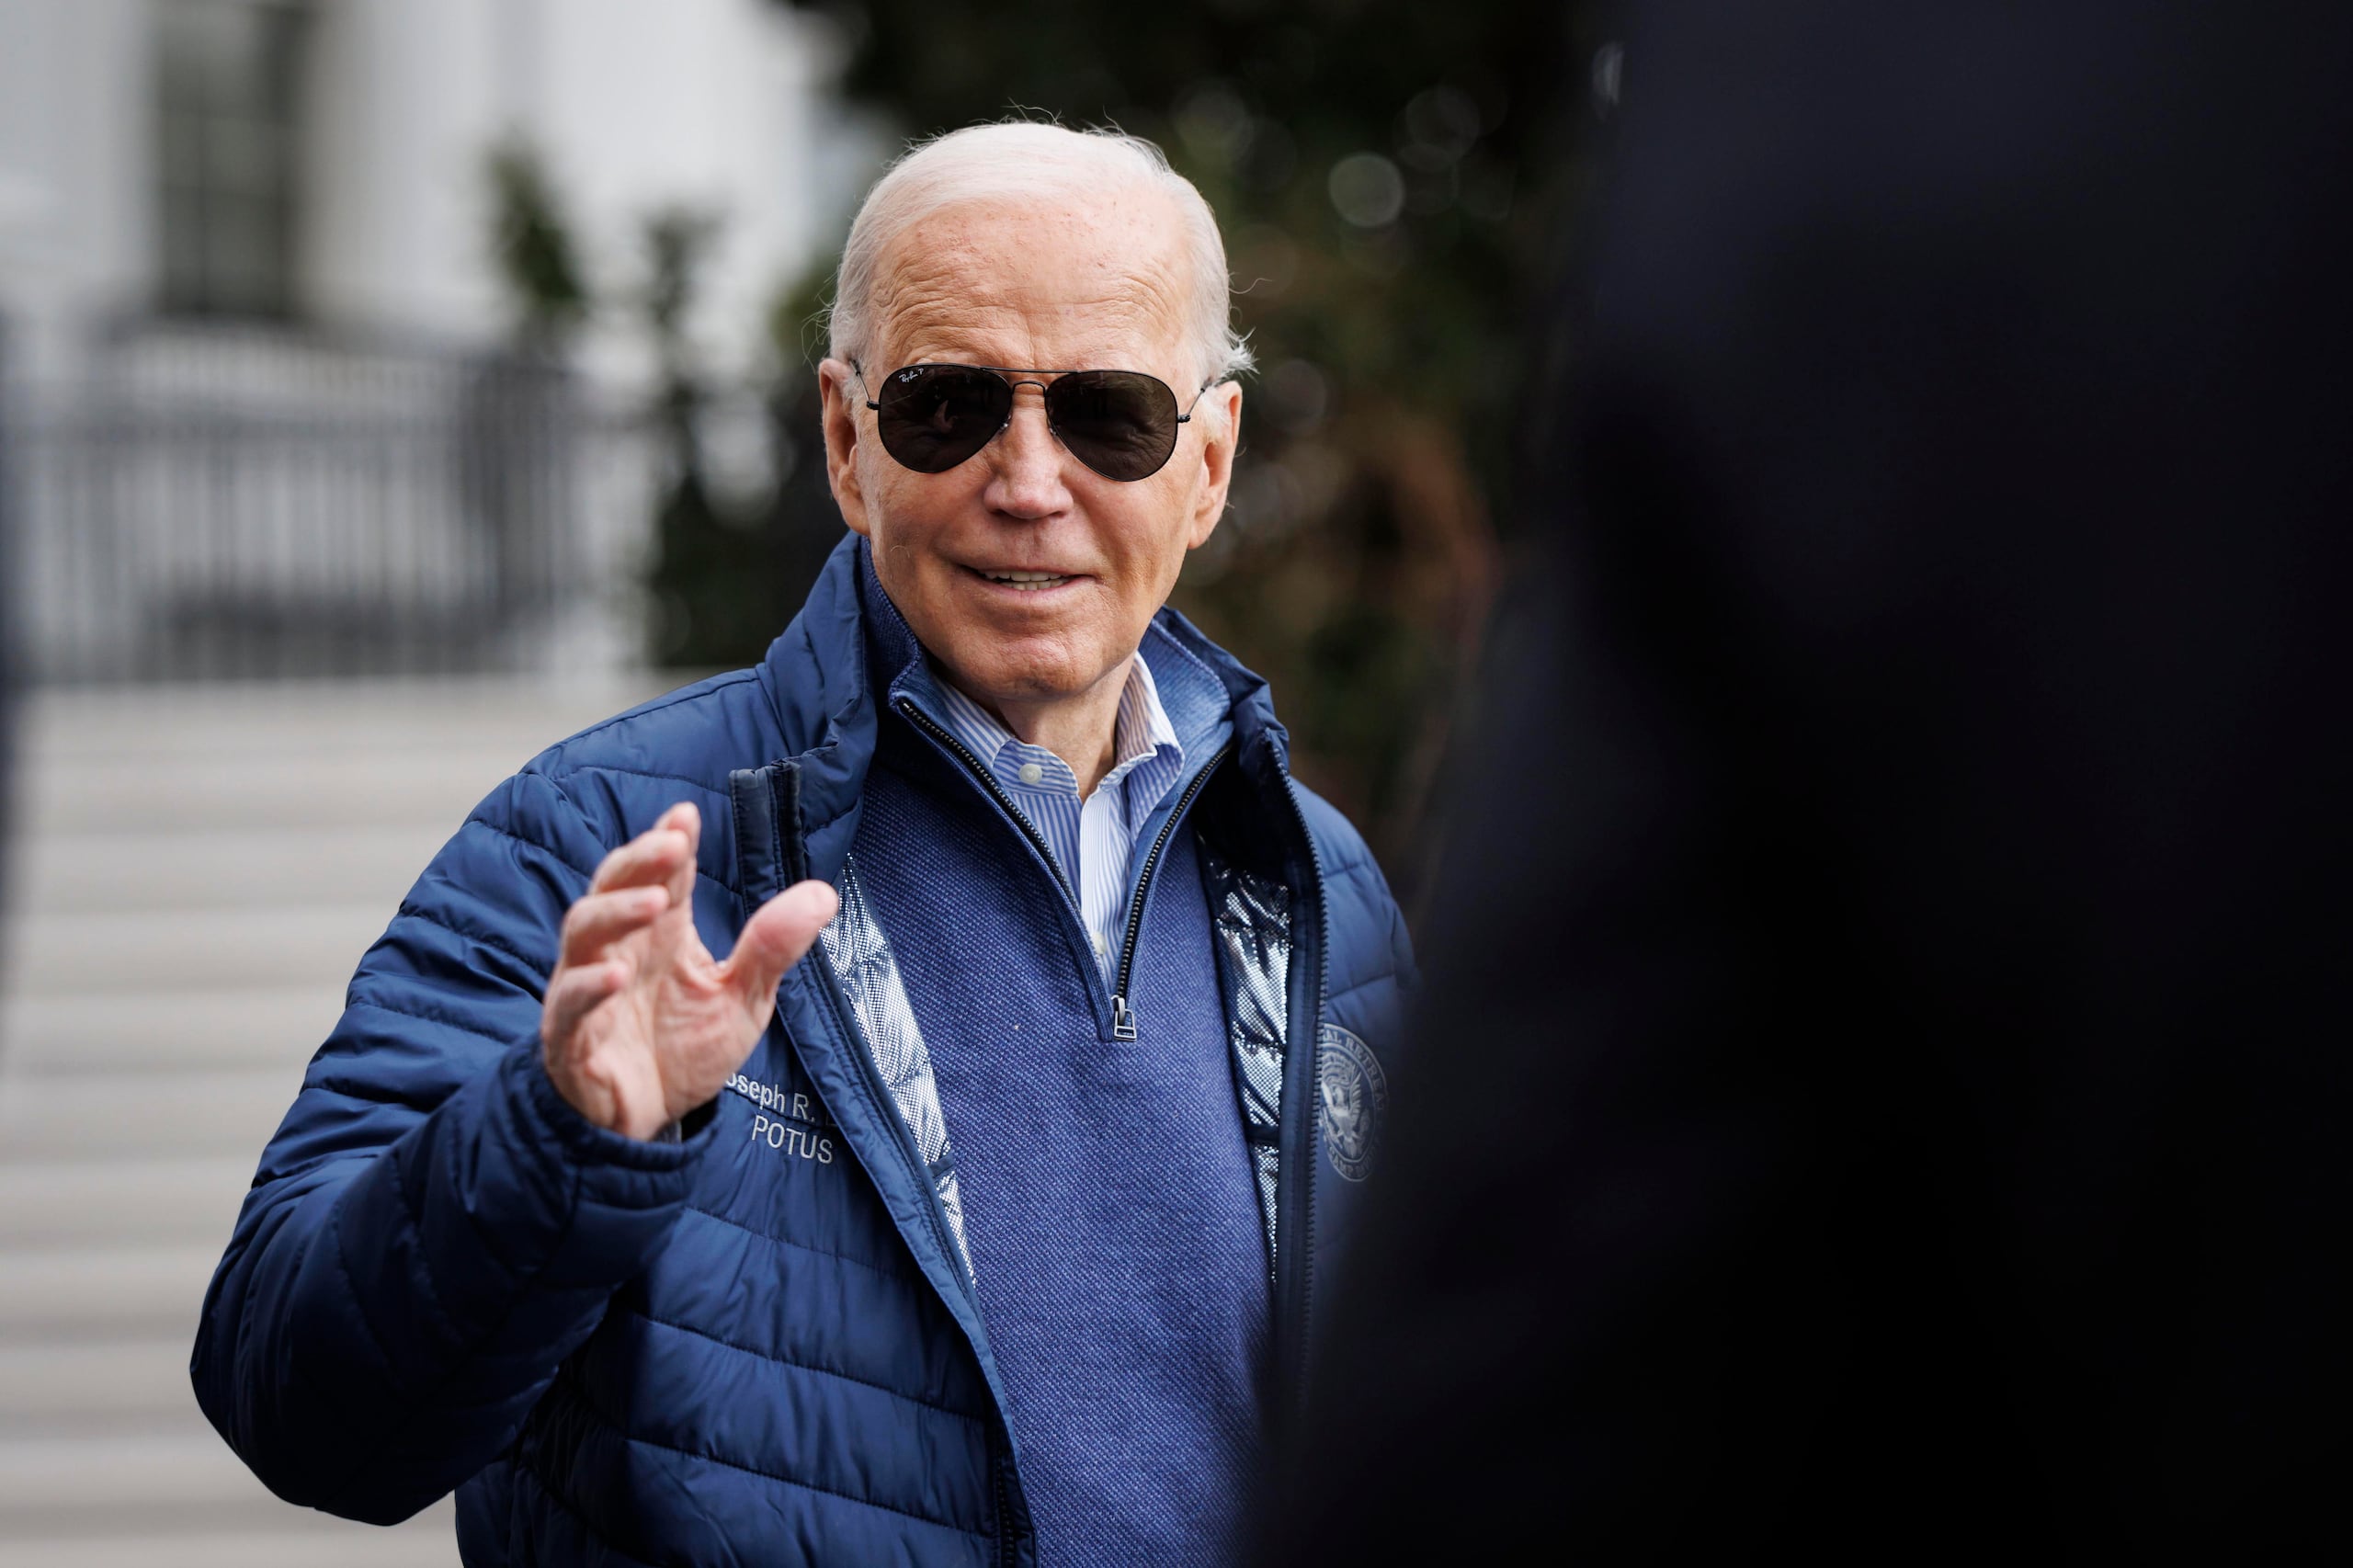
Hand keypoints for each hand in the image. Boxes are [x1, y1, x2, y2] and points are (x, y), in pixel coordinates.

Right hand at [540, 801, 838, 1140]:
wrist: (643, 1124)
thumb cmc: (683, 1050)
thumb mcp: (743, 998)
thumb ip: (771, 947)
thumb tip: (823, 893)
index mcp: (661, 934)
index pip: (662, 874)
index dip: (670, 843)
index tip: (687, 817)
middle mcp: (619, 950)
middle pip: (613, 887)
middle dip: (639, 860)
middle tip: (672, 843)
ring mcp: (587, 989)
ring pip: (583, 933)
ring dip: (616, 911)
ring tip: (656, 901)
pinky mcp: (569, 1038)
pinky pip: (568, 1004)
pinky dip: (587, 986)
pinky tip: (616, 975)